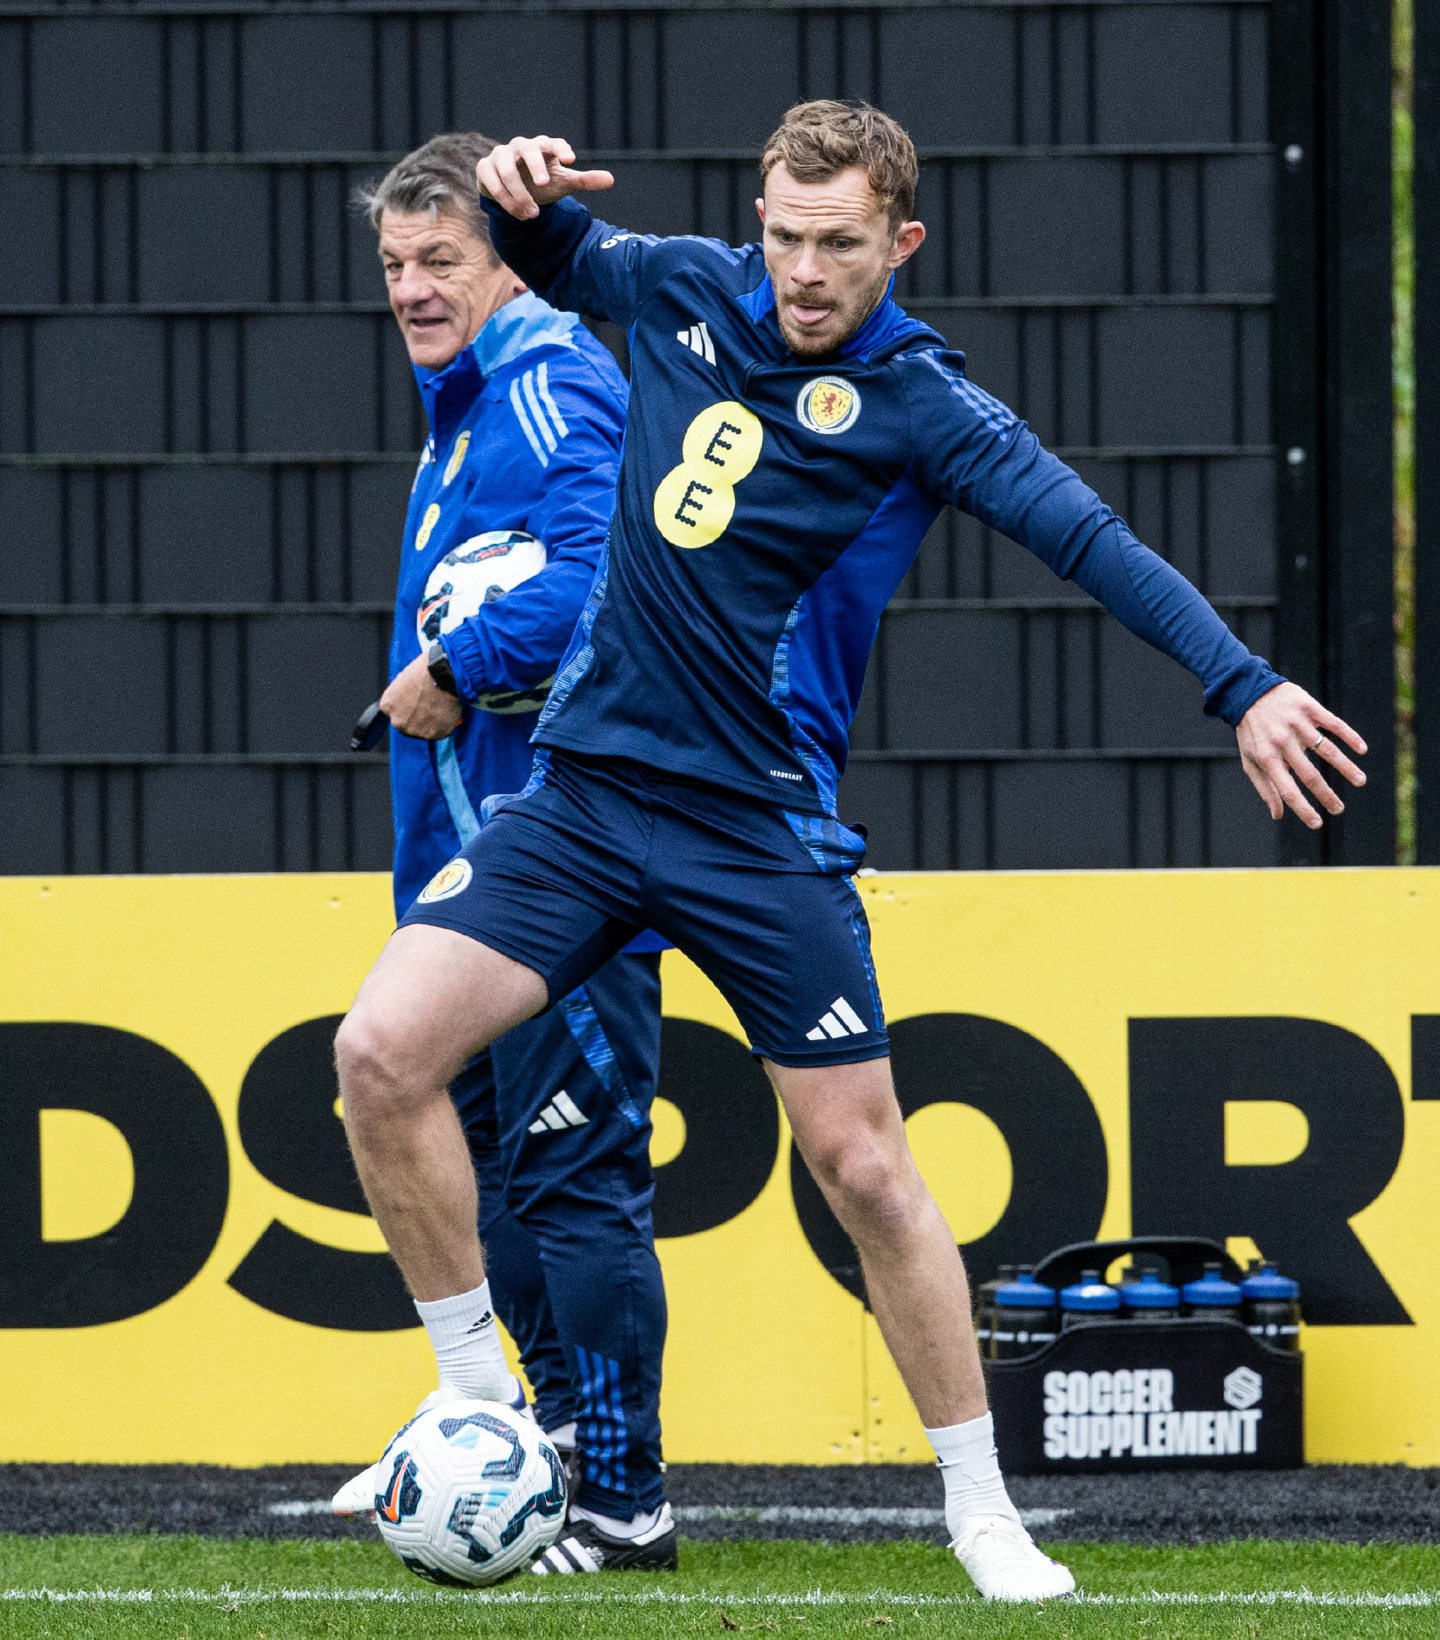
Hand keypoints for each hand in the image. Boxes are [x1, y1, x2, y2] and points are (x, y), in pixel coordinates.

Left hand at [380, 652, 462, 739]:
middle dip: (418, 718)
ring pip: (424, 730)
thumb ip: (404, 692)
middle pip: (407, 725)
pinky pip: (440, 732)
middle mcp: (398, 721)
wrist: (444, 675)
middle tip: (431, 706)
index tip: (417, 703)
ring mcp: (416, 730)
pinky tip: (449, 711)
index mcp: (387, 705)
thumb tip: (413, 694)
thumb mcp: (405, 677)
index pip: (394, 712)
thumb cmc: (426, 670)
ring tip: (442, 707)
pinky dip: (445, 724)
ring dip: (432, 722)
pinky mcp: (434, 734)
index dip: (408, 707)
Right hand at [476, 135, 613, 220]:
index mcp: (542, 147)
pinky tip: (518, 213)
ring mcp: (500, 155)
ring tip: (533, 215)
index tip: (570, 160)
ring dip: (520, 193)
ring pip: (507, 170)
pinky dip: (504, 198)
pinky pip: (492, 181)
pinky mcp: (485, 168)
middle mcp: (521, 147)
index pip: (552, 143)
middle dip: (535, 166)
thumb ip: (585, 180)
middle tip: (544, 184)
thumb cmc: (543, 182)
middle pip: (527, 149)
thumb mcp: (564, 182)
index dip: (560, 148)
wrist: (516, 190)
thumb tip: (611, 179)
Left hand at [1235, 682, 1366, 828]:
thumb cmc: (1251, 732)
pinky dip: (1349, 736)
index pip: (1287, 789)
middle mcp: (1282, 742)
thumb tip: (1278, 815)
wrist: (1249, 692)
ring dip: (1346, 767)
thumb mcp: (1250, 760)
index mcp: (1266, 757)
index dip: (1302, 808)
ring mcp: (1296, 723)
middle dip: (1326, 795)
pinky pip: (1333, 723)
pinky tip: (1361, 750)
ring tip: (1360, 781)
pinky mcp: (1309, 707)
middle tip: (1339, 809)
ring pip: (1326, 749)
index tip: (1317, 823)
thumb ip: (1265, 787)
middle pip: (1309, 774)